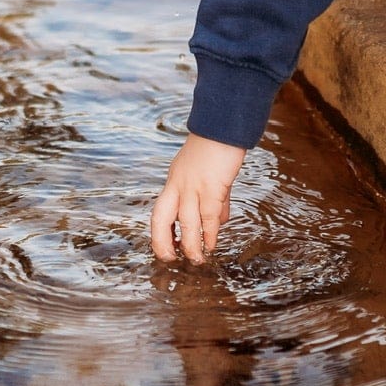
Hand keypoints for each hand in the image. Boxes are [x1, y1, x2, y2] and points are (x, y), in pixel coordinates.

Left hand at [151, 133, 244, 262]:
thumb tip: (217, 220)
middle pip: (161, 219)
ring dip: (191, 245)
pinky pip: (208, 217)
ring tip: (196, 259)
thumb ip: (210, 196)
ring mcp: (193, 186)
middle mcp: (178, 184)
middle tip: (171, 260)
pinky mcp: (211, 187)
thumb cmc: (217, 145)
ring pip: (186, 223)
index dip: (160, 232)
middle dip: (162, 243)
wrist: (224, 125)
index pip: (161, 210)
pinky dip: (209, 234)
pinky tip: (212, 244)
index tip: (167, 248)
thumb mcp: (205, 171)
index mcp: (174, 179)